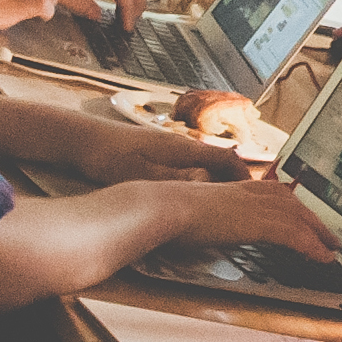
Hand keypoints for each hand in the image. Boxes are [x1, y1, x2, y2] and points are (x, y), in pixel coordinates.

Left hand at [44, 112, 244, 184]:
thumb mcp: (140, 173)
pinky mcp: (160, 153)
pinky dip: (205, 180)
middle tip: (252, 202)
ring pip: (209, 164)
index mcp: (183, 149)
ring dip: (222, 180)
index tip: (259, 195)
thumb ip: (175, 178)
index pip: (226, 158)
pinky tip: (199, 195)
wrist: (82, 139)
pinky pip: (194, 166)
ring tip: (231, 202)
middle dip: (239, 180)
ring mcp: (172, 148)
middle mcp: (183, 145)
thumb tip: (208, 182)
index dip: (245, 176)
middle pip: (223, 160)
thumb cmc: (108, 156)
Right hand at [156, 172, 335, 257]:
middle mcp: (250, 192)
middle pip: (293, 204)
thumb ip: (209, 217)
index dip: (293, 206)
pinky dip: (312, 246)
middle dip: (313, 220)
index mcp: (236, 188)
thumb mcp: (195, 211)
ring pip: (299, 219)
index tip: (304, 216)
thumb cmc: (167, 211)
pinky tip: (322, 257)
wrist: (161, 206)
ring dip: (319, 234)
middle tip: (328, 235)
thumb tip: (208, 228)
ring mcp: (255, 205)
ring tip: (331, 249)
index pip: (275, 194)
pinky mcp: (256, 221)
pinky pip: (293, 234)